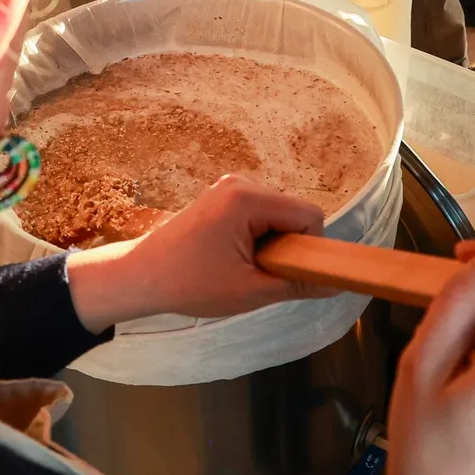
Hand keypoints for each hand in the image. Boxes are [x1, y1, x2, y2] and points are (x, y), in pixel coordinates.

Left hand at [65, 175, 333, 330]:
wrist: (140, 276)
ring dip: (272, 243)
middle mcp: (240, 183)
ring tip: (244, 268)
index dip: (310, 248)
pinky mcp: (221, 197)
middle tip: (262, 275)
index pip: (308, 215)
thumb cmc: (190, 283)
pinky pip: (259, 214)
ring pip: (278, 214)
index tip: (291, 274)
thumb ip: (297, 284)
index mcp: (247, 198)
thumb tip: (334, 285)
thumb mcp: (251, 290)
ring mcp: (229, 187)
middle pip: (293, 212)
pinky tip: (235, 258)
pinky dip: (258, 237)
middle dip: (289, 246)